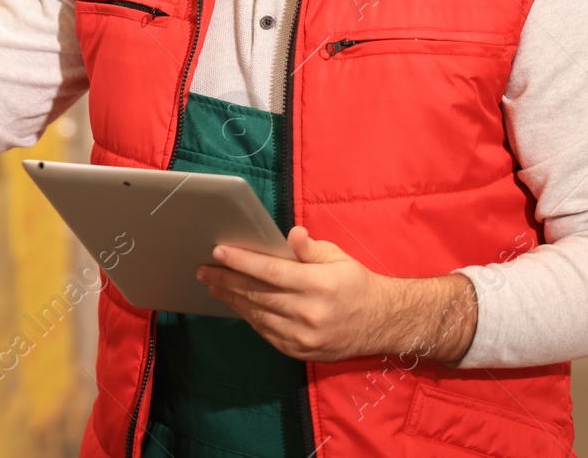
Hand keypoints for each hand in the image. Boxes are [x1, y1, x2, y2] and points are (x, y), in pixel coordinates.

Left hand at [195, 226, 476, 364]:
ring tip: (214, 285)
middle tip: (204, 270)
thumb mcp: (339, 257)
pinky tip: (238, 305)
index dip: (242, 261)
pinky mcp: (300, 352)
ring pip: (258, 315)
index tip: (218, 252)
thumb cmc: (356, 283)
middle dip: (227, 280)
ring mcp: (303, 337)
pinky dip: (250, 317)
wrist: (382, 324)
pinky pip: (266, 333)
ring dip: (233, 300)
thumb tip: (291, 235)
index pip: (271, 271)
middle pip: (258, 294)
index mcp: (318, 285)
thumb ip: (311, 248)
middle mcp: (309, 313)